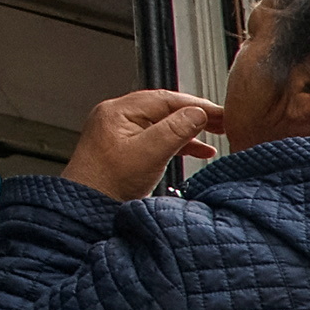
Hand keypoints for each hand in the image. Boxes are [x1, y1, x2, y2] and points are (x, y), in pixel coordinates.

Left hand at [59, 89, 221, 199]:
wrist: (85, 210)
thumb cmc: (107, 184)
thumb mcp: (148, 154)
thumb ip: (175, 131)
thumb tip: (198, 113)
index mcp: (118, 112)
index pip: (166, 99)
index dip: (198, 105)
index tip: (223, 113)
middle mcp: (117, 118)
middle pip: (165, 108)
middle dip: (196, 115)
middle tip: (224, 121)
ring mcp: (120, 133)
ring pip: (163, 123)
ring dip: (190, 129)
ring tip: (215, 134)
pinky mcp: (125, 149)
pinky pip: (157, 138)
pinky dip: (179, 142)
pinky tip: (198, 150)